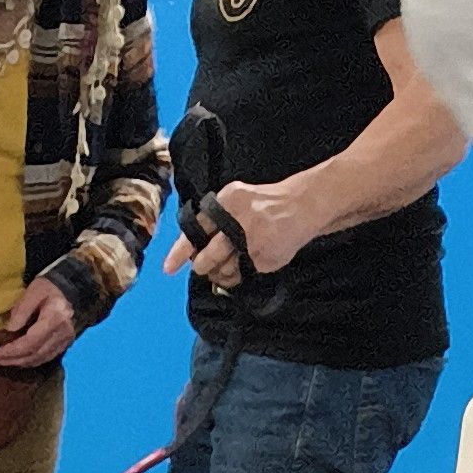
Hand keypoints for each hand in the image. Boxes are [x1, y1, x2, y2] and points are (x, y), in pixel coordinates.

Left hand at [0, 278, 75, 367]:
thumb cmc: (48, 288)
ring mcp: (65, 340)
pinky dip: (30, 361)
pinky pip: (46, 358)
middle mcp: (62, 333)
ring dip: (20, 362)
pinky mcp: (65, 344)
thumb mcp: (33, 292)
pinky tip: (18, 359)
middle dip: (13, 359)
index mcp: (55, 319)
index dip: (13, 350)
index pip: (31, 341)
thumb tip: (9, 330)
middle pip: (35, 353)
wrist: (69, 289)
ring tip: (3, 362)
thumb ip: (21, 310)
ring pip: (40, 359)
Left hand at [163, 178, 317, 289]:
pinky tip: (246, 264)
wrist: (305, 204)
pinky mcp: (266, 258)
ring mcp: (254, 241)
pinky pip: (243, 274)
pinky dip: (240, 274)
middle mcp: (239, 221)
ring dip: (221, 273)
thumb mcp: (238, 198)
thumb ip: (216, 218)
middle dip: (203, 266)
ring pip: (224, 270)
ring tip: (228, 264)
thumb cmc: (266, 203)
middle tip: (201, 267)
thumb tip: (192, 248)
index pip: (197, 229)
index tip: (168, 268)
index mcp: (229, 201)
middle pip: (209, 256)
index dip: (180, 251)